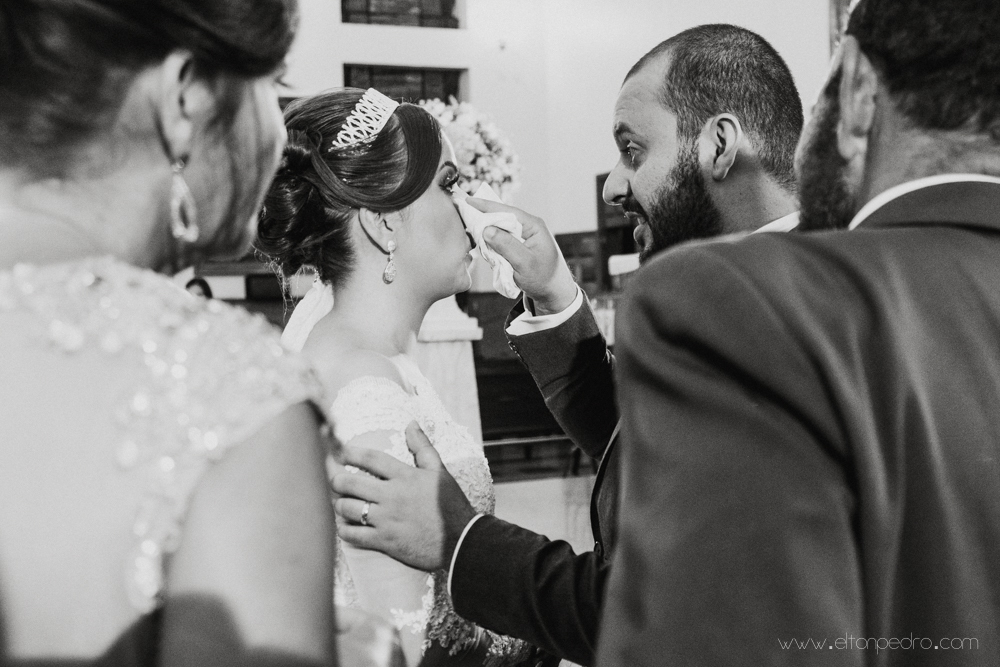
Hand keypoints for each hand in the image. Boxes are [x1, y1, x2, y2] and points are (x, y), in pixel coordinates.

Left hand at [331, 423, 476, 570]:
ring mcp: (386, 519)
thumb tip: (411, 424)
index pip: (370, 458)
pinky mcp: (385, 541)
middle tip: (337, 481)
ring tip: (340, 503)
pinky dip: (344, 530)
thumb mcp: (439, 471)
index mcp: (405, 476)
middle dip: (336, 480)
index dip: (350, 453)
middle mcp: (392, 496)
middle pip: (350, 483)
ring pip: (347, 508)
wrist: (461, 541)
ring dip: (339, 505)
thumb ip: (422, 447)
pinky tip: (345, 526)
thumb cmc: (451, 504)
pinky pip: (353, 535)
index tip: (340, 453)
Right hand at [467, 198, 577, 314]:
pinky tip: (486, 250)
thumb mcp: (524, 263)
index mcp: (533, 226)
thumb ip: (506, 245)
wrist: (553, 293)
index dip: (486, 205)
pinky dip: (491, 245)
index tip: (468, 201)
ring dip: (487, 235)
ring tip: (473, 237)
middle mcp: (527, 227)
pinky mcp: (517, 246)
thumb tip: (486, 229)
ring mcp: (522, 236)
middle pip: (500, 218)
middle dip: (484, 220)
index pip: (507, 211)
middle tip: (465, 220)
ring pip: (498, 230)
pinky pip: (500, 241)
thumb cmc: (544, 279)